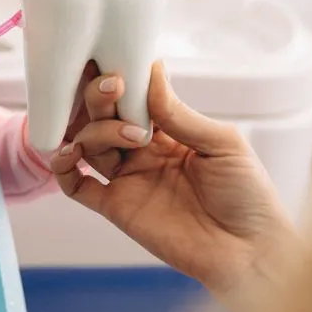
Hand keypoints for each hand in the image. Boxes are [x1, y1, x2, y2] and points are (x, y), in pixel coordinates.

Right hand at [51, 61, 298, 302]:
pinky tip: (66, 155)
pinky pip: (78, 187)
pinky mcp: (118, 208)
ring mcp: (129, 180)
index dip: (123, 79)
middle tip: (113, 86)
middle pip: (106, 117)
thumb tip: (152, 69)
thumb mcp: (222, 143)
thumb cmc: (248, 196)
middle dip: (102, 98)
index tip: (115, 59)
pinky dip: (62, 170)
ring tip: (124, 135)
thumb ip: (180, 113)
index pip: (135, 98)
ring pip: (90, 144)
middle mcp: (144, 153)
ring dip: (95, 130)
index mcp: (171, 132)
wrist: (248, 251)